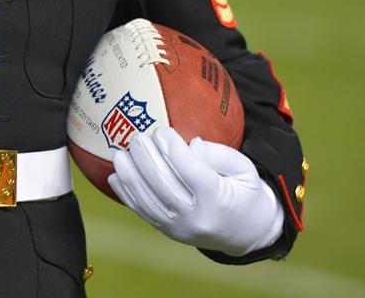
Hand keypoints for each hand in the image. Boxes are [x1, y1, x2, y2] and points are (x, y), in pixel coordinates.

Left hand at [108, 127, 283, 256]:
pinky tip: (116, 176)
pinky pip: (142, 212)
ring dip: (130, 175)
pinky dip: (126, 194)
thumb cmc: (245, 193)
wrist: (247, 233)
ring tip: (121, 154)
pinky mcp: (168, 231)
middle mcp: (195, 216)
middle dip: (145, 157)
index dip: (171, 147)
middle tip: (137, 137)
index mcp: (217, 198)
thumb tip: (190, 145)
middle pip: (162, 183)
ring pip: (147, 200)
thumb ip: (219, 155)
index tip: (162, 131)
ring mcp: (179, 227)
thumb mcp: (245, 169)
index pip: (189, 169)